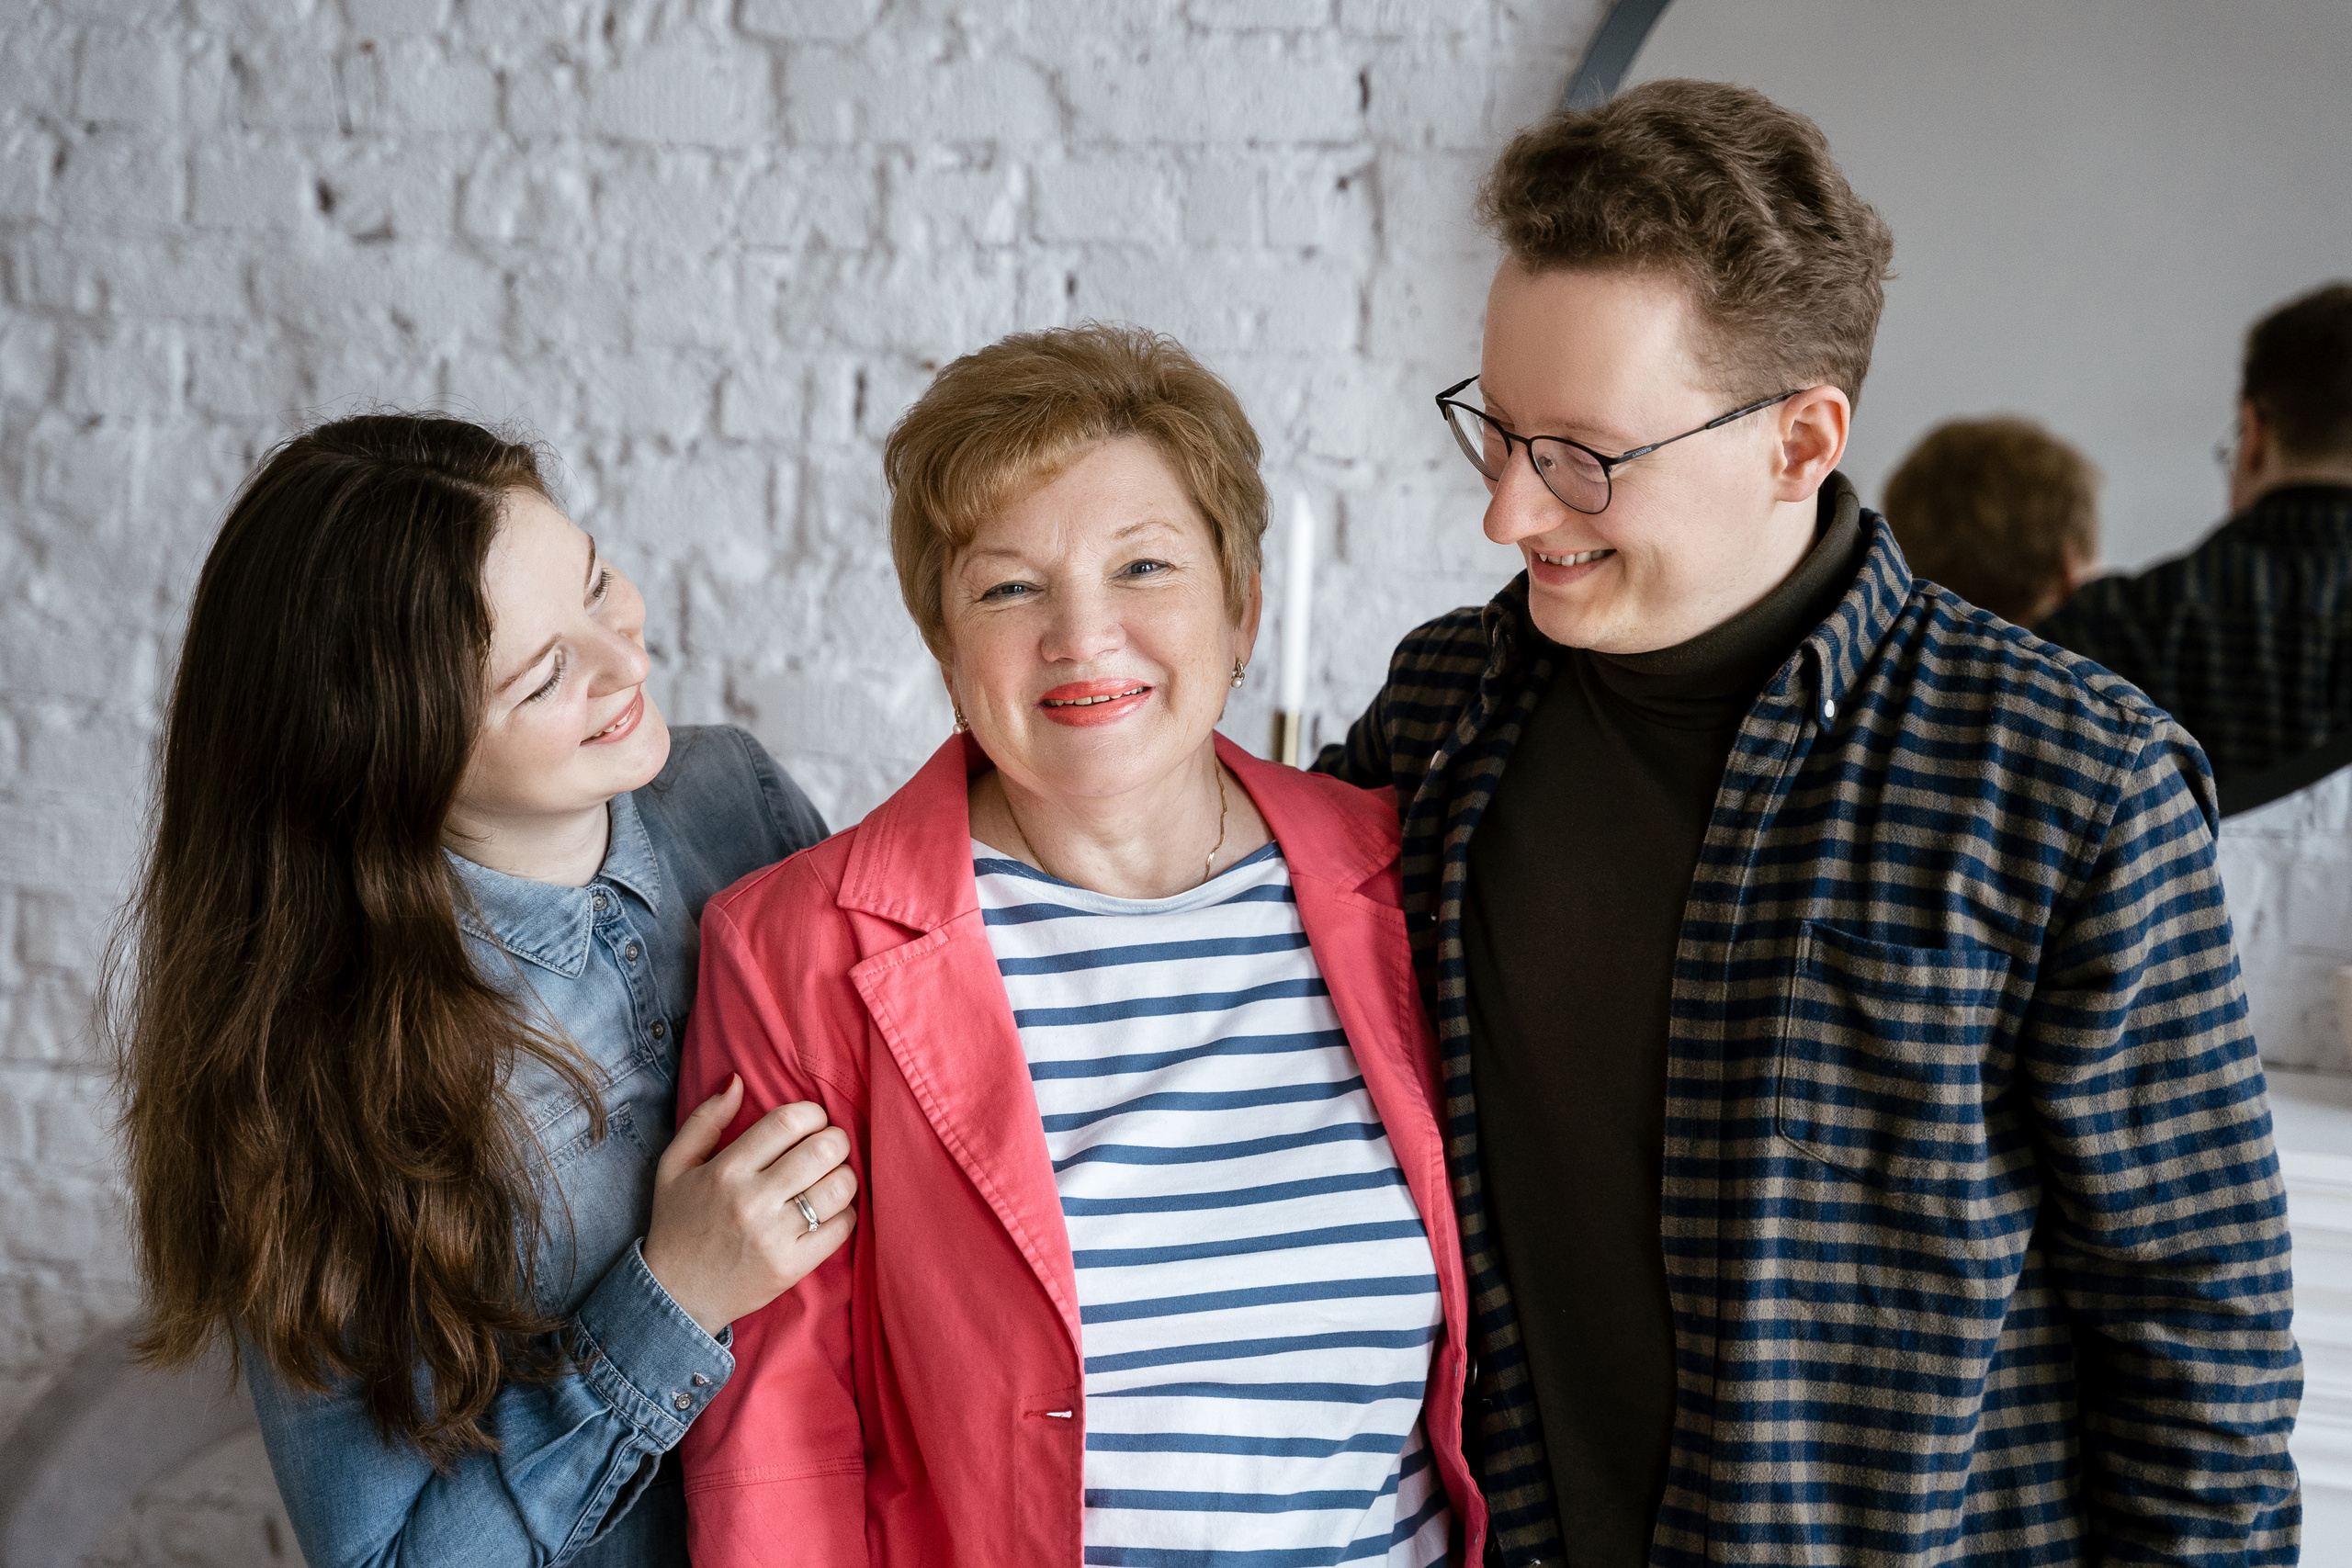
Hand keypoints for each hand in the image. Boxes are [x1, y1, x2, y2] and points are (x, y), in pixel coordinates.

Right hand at [641, 1075, 857, 1336]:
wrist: (675, 1296)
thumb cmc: (679, 1224)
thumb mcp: (675, 1166)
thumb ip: (706, 1120)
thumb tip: (737, 1080)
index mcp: (725, 1170)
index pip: (789, 1122)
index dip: (812, 1114)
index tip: (811, 1123)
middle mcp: (752, 1201)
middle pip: (823, 1150)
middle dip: (836, 1140)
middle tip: (829, 1147)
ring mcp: (774, 1236)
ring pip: (839, 1187)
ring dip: (844, 1175)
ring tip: (831, 1177)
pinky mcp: (792, 1267)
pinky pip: (842, 1227)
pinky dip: (845, 1213)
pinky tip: (829, 1211)